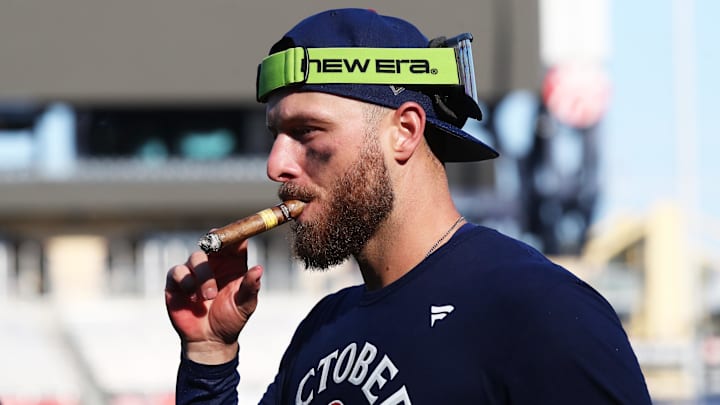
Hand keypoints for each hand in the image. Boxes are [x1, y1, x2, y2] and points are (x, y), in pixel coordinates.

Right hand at [165, 240, 262, 363]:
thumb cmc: (231, 319)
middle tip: (217, 249)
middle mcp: (213, 264)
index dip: (236, 234)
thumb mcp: (245, 304)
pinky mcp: (177, 282)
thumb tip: (259, 269)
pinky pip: (177, 271)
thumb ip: (250, 287)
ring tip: (208, 296)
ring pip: (196, 257)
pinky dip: (186, 281)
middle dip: (215, 242)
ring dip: (203, 275)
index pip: (235, 243)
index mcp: (233, 265)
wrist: (210, 340)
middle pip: (213, 242)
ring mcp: (194, 271)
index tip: (238, 234)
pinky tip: (192, 297)